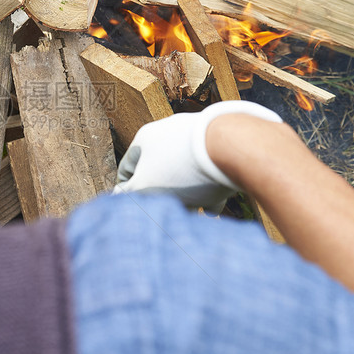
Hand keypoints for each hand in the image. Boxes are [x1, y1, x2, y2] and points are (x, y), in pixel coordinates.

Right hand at [113, 101, 281, 212]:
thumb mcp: (146, 188)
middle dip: (164, 198)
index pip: (128, 169)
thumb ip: (128, 196)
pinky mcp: (224, 147)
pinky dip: (210, 194)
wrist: (234, 146)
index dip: (129, 193)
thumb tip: (118, 198)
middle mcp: (170, 135)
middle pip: (160, 174)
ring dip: (188, 199)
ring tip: (193, 218)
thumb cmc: (184, 169)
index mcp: (145, 139)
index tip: (136, 211)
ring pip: (186, 177)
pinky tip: (214, 211)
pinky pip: (211, 176)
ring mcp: (198, 139)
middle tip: (168, 217)